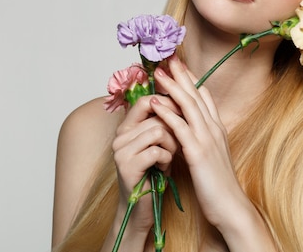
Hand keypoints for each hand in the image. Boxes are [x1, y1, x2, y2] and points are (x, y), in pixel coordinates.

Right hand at [111, 94, 179, 232]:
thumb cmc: (156, 172)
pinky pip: (156, 150)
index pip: (146, 100)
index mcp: (127, 126)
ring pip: (158, 130)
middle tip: (176, 145)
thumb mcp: (160, 142)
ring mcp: (121, 151)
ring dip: (171, 145)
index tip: (182, 114)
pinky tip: (163, 168)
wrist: (144, 206)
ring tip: (168, 157)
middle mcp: (120, 135)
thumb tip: (182, 96)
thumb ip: (164, 120)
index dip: (168, 103)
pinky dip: (167, 159)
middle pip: (157, 115)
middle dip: (175, 129)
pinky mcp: (126, 166)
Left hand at [151, 56, 248, 228]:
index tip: (180, 66)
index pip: (205, 97)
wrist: (230, 206)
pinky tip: (156, 103)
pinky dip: (167, 112)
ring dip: (172, 87)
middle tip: (168, 59)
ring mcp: (207, 139)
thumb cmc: (219, 185)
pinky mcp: (198, 152)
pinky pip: (180, 127)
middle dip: (182, 76)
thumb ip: (205, 140)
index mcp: (218, 129)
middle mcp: (214, 129)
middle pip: (196, 95)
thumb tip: (194, 131)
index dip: (192, 80)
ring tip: (158, 74)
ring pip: (188, 106)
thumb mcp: (213, 156)